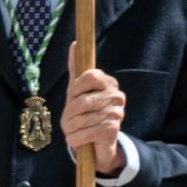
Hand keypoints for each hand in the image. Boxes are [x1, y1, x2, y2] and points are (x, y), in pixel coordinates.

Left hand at [61, 57, 125, 175]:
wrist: (95, 143)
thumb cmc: (83, 114)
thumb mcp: (76, 92)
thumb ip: (75, 69)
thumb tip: (75, 43)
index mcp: (107, 82)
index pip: (89, 76)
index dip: (76, 88)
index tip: (75, 96)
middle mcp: (116, 95)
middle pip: (81, 101)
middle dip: (69, 114)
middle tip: (72, 119)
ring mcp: (117, 112)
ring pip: (80, 119)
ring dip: (71, 129)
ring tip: (77, 130)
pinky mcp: (113, 130)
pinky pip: (84, 133)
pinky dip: (75, 139)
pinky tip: (81, 139)